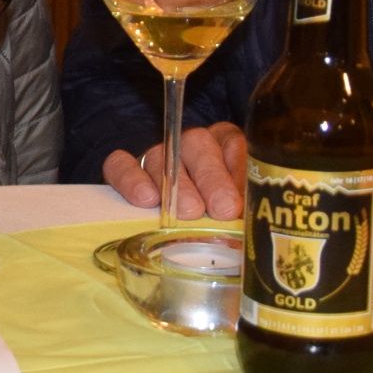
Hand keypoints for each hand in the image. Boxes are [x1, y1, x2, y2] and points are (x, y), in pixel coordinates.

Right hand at [102, 122, 247, 219]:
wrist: (173, 229)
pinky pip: (120, 165)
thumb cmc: (217, 218)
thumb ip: (245, 211)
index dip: (239, 168)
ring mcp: (157, 154)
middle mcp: (191, 144)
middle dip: (212, 178)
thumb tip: (252, 226)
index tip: (245, 198)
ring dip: (176, 186)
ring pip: (161, 156)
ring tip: (187, 213)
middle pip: (197, 145)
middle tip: (221, 209)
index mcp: (225, 145)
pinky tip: (146, 200)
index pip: (234, 143)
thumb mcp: (238, 213)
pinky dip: (130, 179)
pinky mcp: (125, 168)